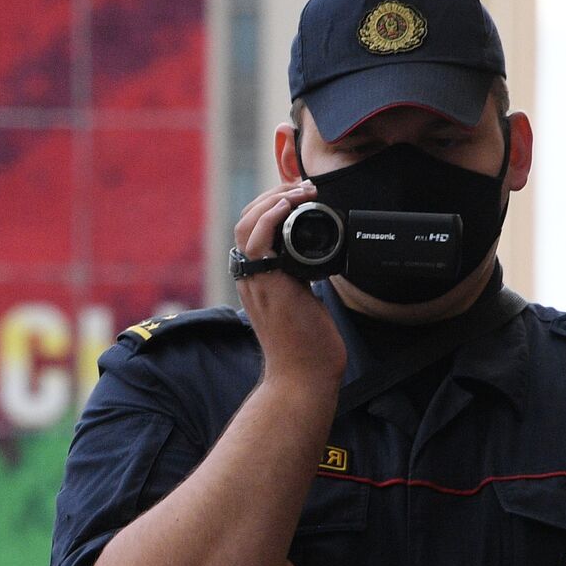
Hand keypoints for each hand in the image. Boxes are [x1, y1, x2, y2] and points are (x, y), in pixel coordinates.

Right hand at [232, 182, 345, 389]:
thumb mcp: (304, 301)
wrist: (303, 377)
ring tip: (299, 191)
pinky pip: (255, 241)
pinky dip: (270, 216)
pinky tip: (289, 205)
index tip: (298, 197)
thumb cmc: (307, 348)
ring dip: (272, 200)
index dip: (270, 207)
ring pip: (245, 226)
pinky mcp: (265, 285)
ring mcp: (254, 282)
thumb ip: (303, 280)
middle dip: (272, 196)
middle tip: (302, 188)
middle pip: (244, 222)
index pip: (251, 231)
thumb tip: (320, 265)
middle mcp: (249, 279)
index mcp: (256, 280)